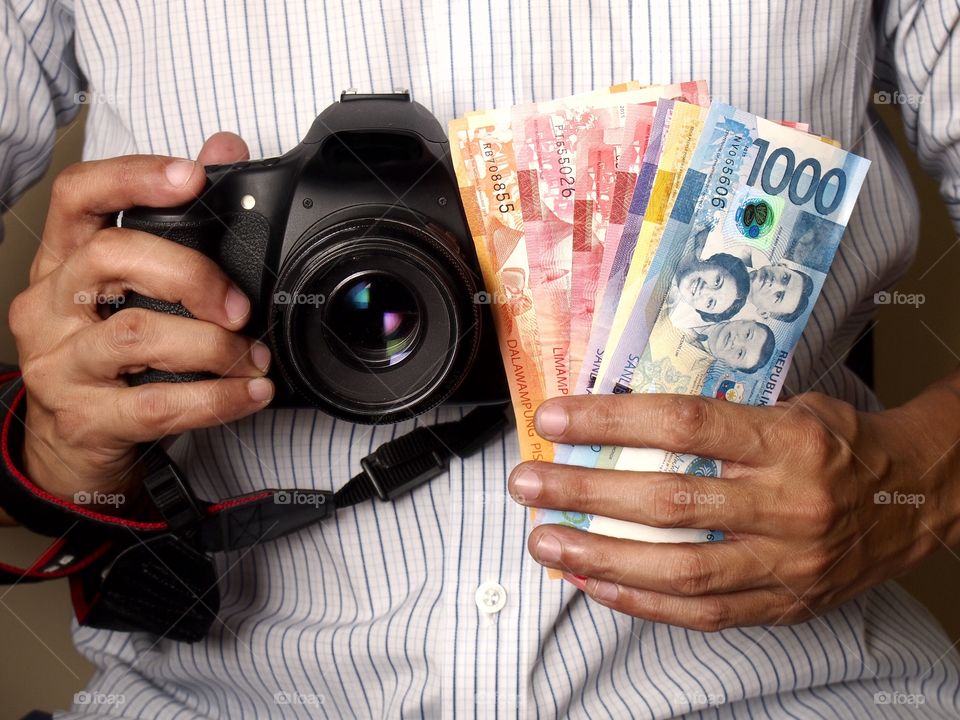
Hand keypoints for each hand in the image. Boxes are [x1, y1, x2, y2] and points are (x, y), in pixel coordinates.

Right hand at [8, 133, 272, 511]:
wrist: (73, 441)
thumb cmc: (110, 355)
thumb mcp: (132, 287)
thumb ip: (178, 222)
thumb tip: (223, 150)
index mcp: (63, 260)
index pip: (77, 196)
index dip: (132, 177)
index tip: (191, 176)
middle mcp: (50, 304)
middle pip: (112, 257)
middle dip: (191, 274)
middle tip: (240, 306)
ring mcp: (60, 362)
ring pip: (136, 334)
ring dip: (213, 345)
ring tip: (253, 357)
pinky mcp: (84, 417)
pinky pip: (157, 404)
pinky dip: (218, 399)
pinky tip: (251, 393)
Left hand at [509, 390, 959, 630]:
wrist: (915, 497)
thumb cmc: (841, 445)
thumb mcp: (791, 405)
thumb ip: (720, 415)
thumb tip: (627, 417)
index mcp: (788, 440)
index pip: (683, 425)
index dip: (611, 422)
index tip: (556, 419)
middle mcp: (787, 503)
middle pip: (667, 500)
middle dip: (585, 492)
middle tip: (529, 483)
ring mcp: (786, 562)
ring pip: (677, 569)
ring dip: (599, 556)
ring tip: (545, 540)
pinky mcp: (784, 603)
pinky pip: (702, 613)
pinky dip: (641, 601)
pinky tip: (594, 584)